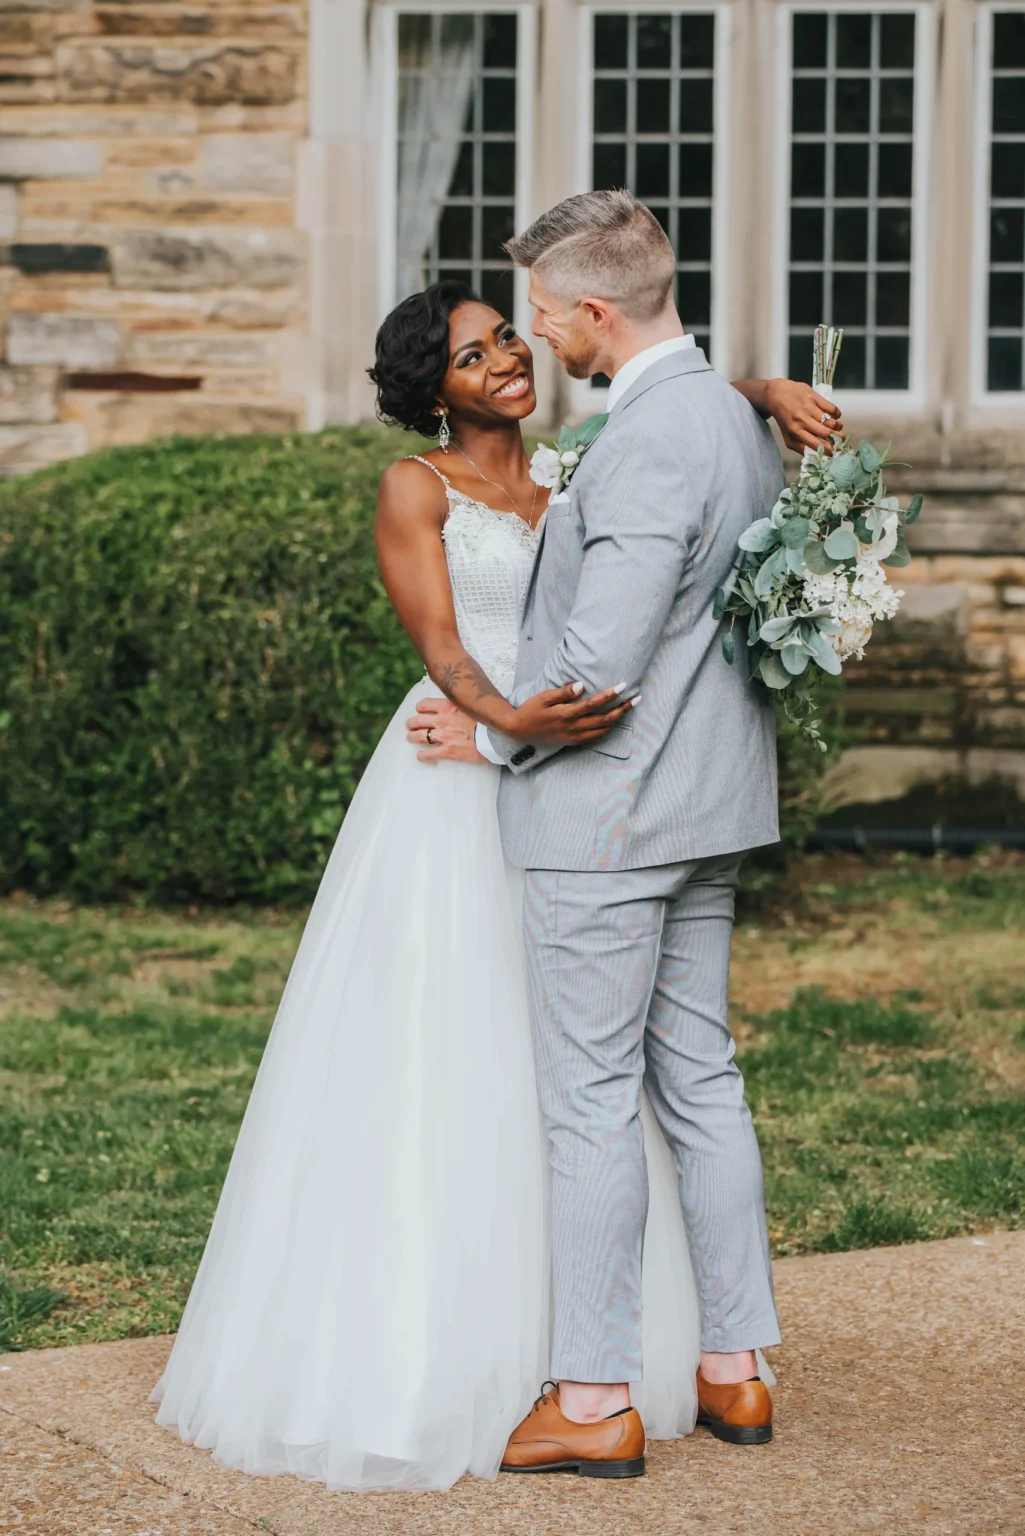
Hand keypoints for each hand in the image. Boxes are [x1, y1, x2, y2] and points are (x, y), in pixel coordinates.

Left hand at [406, 697, 485, 762]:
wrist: (497, 735)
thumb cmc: (489, 720)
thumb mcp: (474, 704)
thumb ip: (465, 703)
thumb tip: (465, 702)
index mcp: (448, 706)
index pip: (424, 704)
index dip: (420, 708)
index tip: (420, 711)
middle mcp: (442, 719)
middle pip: (417, 720)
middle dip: (411, 723)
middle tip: (410, 726)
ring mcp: (443, 735)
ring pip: (418, 736)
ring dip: (412, 737)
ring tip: (411, 738)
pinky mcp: (447, 750)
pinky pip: (428, 754)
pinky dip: (421, 756)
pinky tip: (420, 756)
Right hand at [506, 682, 637, 746]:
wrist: (519, 730)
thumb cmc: (531, 710)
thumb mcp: (543, 697)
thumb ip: (563, 692)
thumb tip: (581, 685)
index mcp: (567, 714)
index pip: (594, 704)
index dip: (610, 695)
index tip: (623, 685)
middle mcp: (574, 727)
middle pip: (605, 719)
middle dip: (623, 709)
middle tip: (637, 699)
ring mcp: (574, 736)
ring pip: (602, 730)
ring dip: (617, 719)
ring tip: (627, 708)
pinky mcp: (573, 741)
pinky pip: (595, 737)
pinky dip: (606, 729)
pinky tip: (612, 721)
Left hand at [765, 379, 842, 454]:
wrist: (777, 394)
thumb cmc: (784, 418)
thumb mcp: (787, 435)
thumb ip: (799, 447)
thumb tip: (814, 456)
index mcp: (795, 431)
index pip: (815, 444)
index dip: (828, 450)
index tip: (834, 452)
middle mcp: (802, 420)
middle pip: (826, 433)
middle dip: (837, 438)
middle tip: (841, 439)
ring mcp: (809, 408)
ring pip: (831, 421)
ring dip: (838, 426)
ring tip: (837, 427)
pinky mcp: (814, 397)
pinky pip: (832, 408)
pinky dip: (837, 414)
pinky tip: (834, 416)